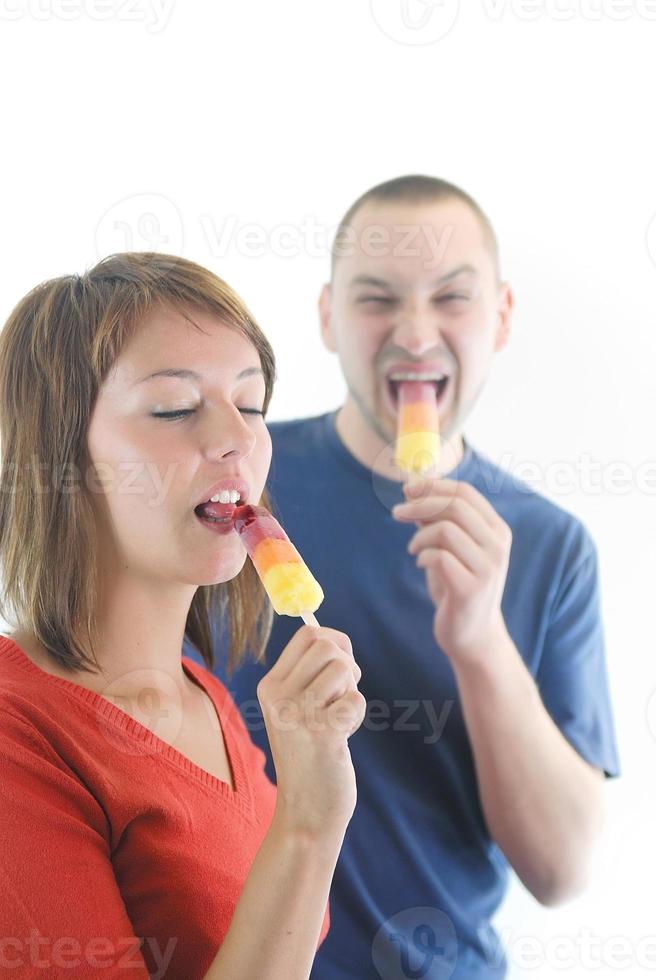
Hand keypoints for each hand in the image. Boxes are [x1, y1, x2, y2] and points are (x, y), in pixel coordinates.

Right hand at [257, 626, 365, 842]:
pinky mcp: (320, 733)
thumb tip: (337, 639)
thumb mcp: (296, 710)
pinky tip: (343, 736)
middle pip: (327, 645)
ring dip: (351, 692)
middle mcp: (277, 697)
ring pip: (343, 669)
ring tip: (339, 718)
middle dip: (347, 666)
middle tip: (342, 696)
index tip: (342, 663)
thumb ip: (311, 675)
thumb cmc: (310, 755)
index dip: (335, 639)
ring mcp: (296, 715)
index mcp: (269, 686)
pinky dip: (356, 715)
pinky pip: (354, 699)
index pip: (307, 634)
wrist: (306, 811)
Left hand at [392, 478, 511, 666]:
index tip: (407, 488)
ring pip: (446, 530)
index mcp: (497, 530)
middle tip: (397, 513)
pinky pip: (439, 558)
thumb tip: (415, 490)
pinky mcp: (471, 589)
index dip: (434, 485)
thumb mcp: (452, 548)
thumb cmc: (458, 585)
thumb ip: (439, 520)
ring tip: (414, 550)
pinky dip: (422, 556)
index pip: (466, 492)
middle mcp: (498, 546)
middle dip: (420, 505)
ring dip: (419, 537)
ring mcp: (488, 568)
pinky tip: (421, 564)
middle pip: (455, 506)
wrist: (473, 634)